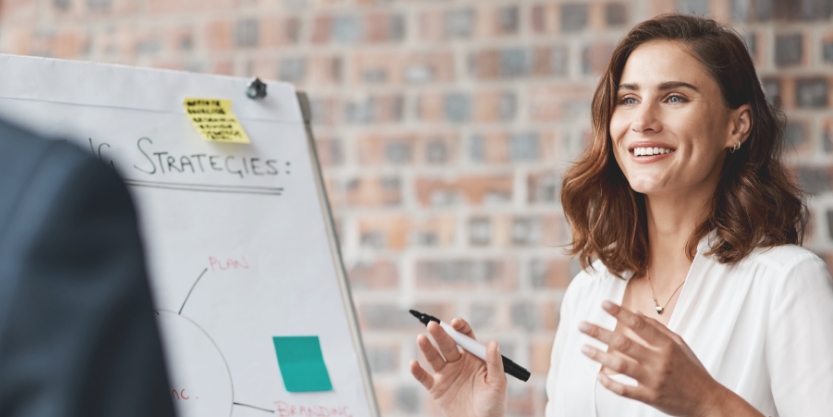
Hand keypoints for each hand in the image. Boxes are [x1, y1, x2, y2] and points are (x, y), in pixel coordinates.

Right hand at [410, 318, 506, 416]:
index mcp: (474, 357)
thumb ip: (495, 363)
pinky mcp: (436, 389)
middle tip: (433, 325)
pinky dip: (417, 371)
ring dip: (427, 348)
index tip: (455, 323)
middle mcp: (458, 363)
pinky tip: (414, 364)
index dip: (460, 328)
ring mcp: (446, 375)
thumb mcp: (498, 383)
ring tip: (421, 339)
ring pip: (434, 357)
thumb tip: (493, 343)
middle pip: (447, 344)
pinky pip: (424, 378)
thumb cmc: (494, 405)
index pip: (465, 337)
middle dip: (441, 334)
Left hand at [579, 301, 726, 416]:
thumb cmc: (692, 370)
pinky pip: (625, 390)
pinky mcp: (651, 397)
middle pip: (623, 343)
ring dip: (599, 356)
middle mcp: (659, 360)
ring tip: (583, 348)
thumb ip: (658, 329)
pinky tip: (598, 375)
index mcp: (667, 345)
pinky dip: (610, 383)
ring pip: (620, 365)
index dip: (620, 313)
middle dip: (600, 333)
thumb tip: (635, 312)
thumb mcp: (680, 345)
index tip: (603, 304)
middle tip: (582, 325)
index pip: (639, 324)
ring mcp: (654, 380)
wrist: (708, 401)